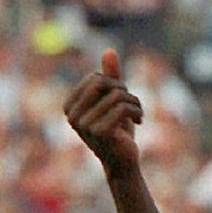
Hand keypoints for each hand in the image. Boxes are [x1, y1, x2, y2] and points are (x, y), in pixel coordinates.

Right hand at [64, 48, 143, 178]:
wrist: (123, 161)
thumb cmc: (118, 130)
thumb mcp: (114, 101)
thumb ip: (110, 77)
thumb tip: (109, 50)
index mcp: (70, 105)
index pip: (96, 77)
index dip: (115, 84)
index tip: (123, 99)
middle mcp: (72, 114)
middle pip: (103, 81)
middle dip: (124, 90)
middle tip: (132, 105)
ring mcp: (84, 124)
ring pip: (117, 95)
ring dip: (135, 103)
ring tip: (139, 114)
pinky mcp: (99, 132)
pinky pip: (123, 108)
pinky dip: (137, 111)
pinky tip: (140, 122)